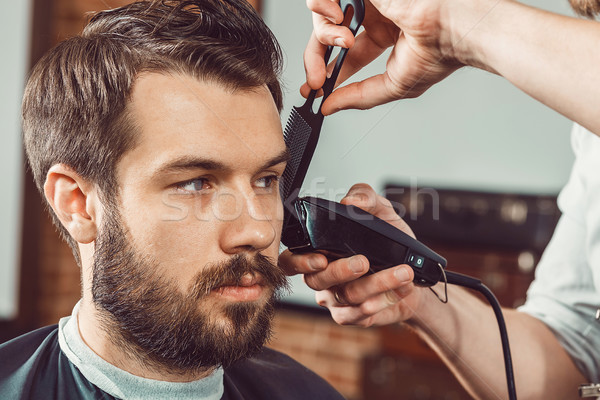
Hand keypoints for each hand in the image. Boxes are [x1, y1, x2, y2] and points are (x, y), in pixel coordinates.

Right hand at [278, 183, 424, 326]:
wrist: (416, 272)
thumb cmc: (391, 242)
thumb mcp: (382, 212)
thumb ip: (365, 197)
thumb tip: (350, 201)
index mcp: (319, 251)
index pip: (291, 261)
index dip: (300, 262)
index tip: (320, 258)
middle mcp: (323, 278)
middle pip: (317, 281)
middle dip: (341, 271)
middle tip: (364, 261)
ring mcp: (337, 299)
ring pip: (347, 296)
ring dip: (378, 283)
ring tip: (403, 271)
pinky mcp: (354, 316)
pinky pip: (362, 314)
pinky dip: (385, 299)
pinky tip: (402, 288)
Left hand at [302, 0, 461, 114]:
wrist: (453, 27)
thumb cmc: (440, 52)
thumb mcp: (393, 85)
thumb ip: (359, 97)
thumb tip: (329, 107)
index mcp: (385, 33)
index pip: (345, 52)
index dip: (325, 69)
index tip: (313, 88)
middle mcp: (375, 13)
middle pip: (328, 33)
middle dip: (316, 58)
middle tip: (317, 79)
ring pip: (324, 14)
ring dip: (323, 33)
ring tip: (343, 42)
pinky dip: (322, 6)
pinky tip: (337, 19)